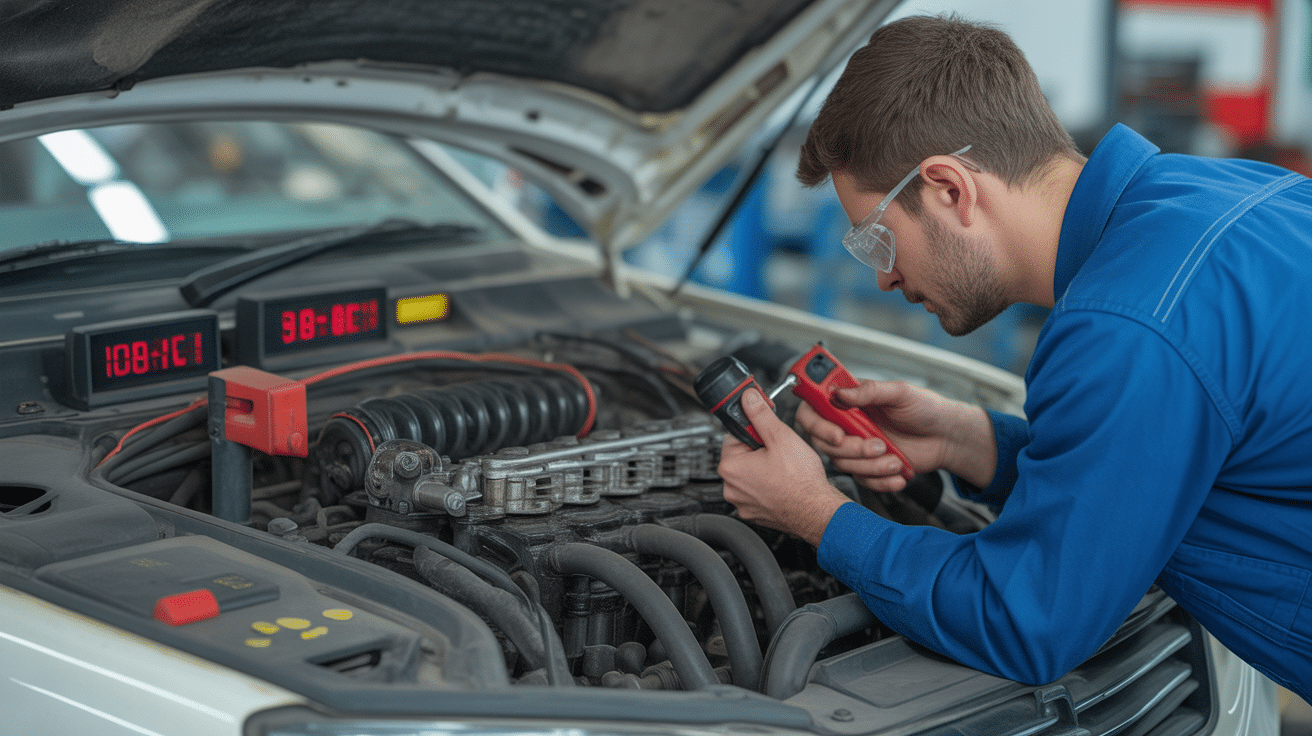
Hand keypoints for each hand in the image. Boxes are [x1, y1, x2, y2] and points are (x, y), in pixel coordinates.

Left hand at [718, 388, 851, 546]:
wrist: (817, 511)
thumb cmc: (801, 481)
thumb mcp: (780, 437)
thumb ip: (760, 414)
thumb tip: (749, 398)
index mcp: (730, 467)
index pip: (734, 436)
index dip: (754, 432)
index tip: (767, 434)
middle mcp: (730, 488)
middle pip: (741, 457)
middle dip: (758, 451)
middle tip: (779, 454)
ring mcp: (741, 503)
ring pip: (749, 476)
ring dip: (763, 470)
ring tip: (783, 470)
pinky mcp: (753, 514)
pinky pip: (756, 493)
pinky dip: (767, 488)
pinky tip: (783, 484)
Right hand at [795, 380, 995, 491]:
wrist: (947, 436)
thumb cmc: (926, 408)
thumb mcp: (899, 392)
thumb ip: (868, 391)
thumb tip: (840, 392)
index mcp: (850, 402)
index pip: (813, 410)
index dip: (817, 424)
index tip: (837, 433)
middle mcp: (849, 425)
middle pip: (825, 443)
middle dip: (852, 449)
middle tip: (878, 445)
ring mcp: (858, 447)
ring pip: (844, 464)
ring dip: (870, 465)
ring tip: (893, 458)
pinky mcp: (870, 467)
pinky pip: (863, 480)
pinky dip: (880, 480)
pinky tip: (897, 472)